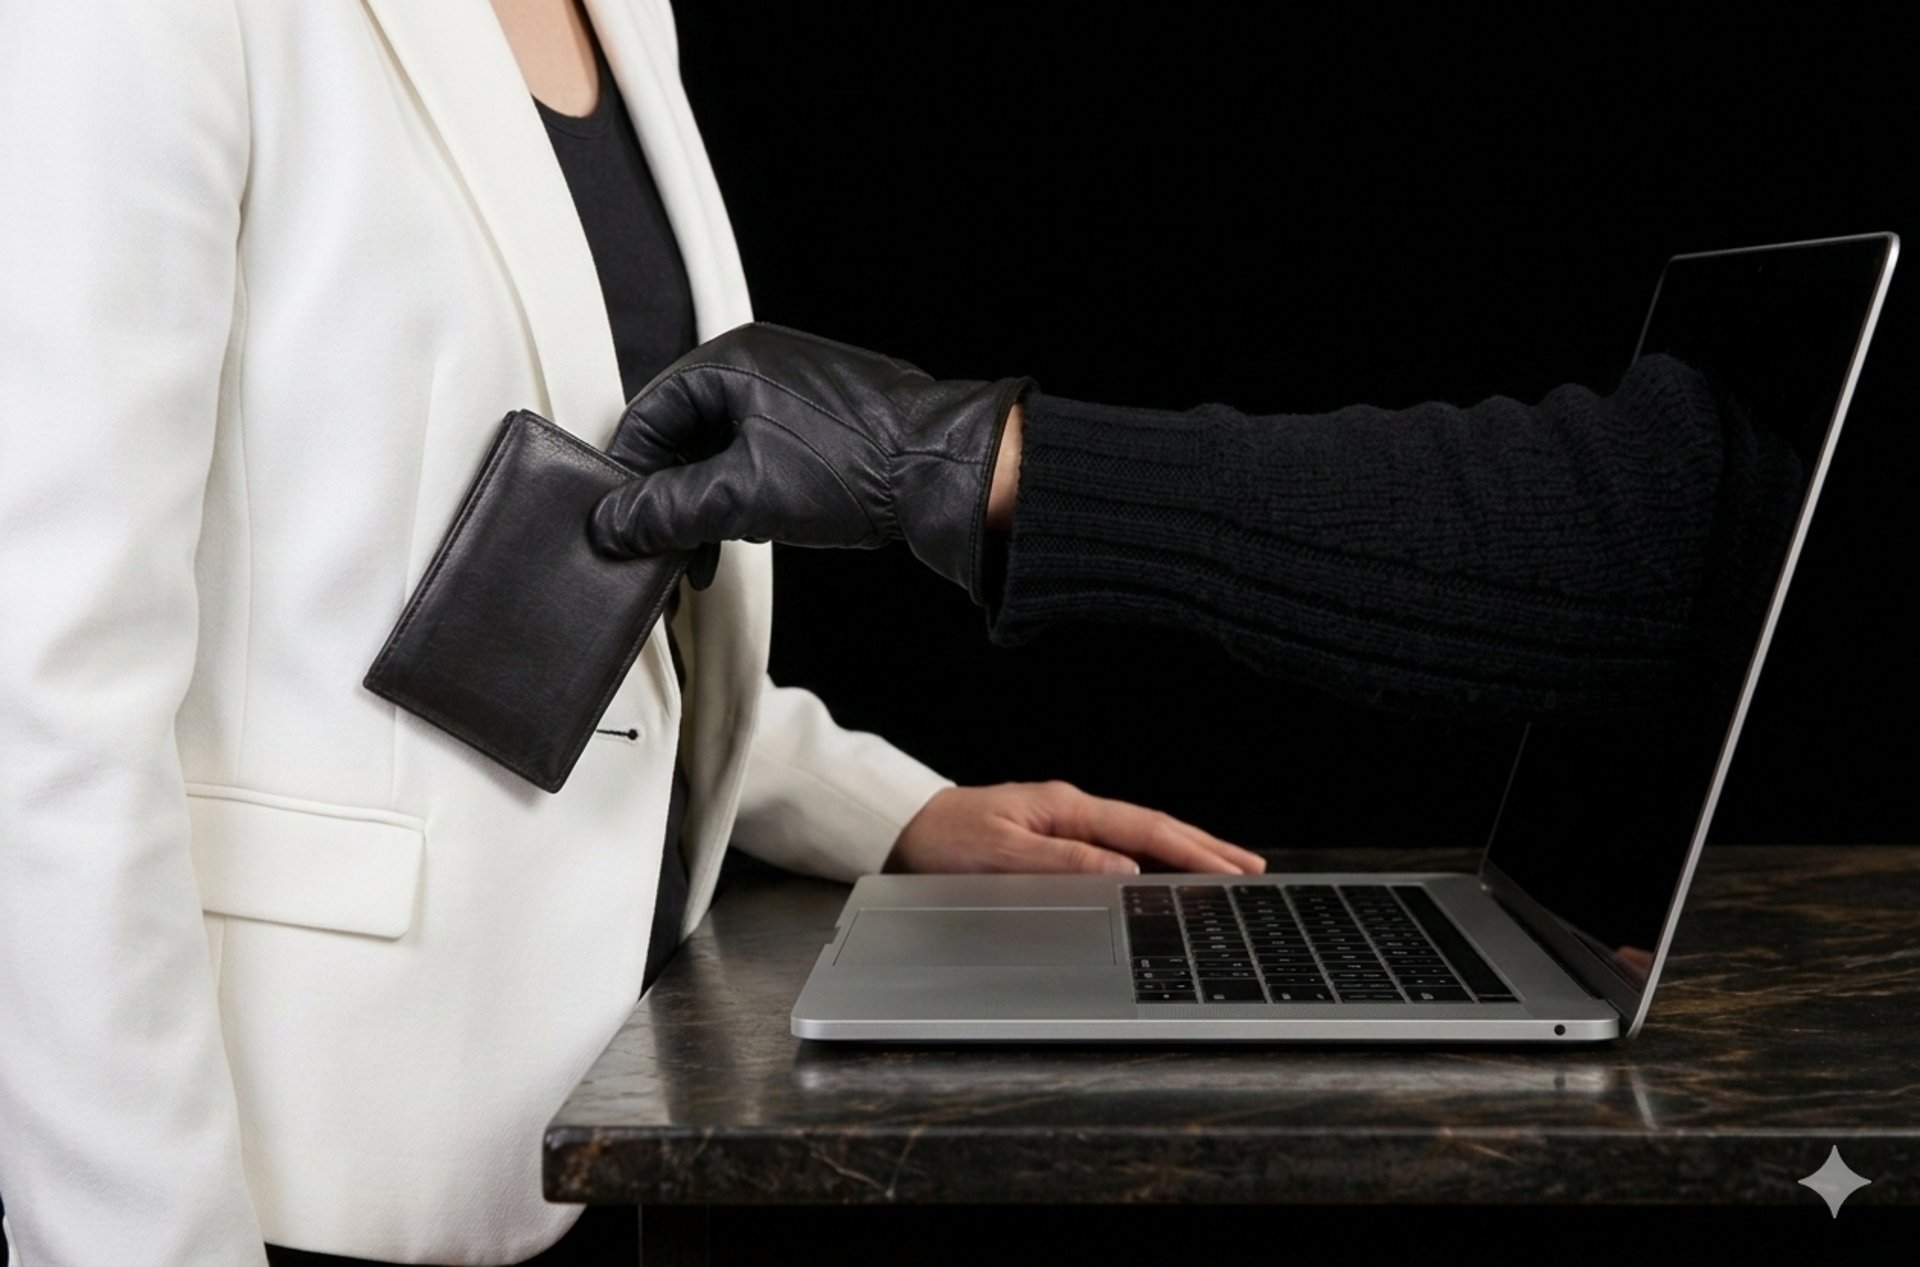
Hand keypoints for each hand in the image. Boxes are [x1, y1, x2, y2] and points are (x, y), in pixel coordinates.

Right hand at [590, 322, 1032, 602]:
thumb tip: (615, 523)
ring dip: (708, 503)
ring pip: (723, 448)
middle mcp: (762, 362)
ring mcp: (796, 388)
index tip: (625, 522)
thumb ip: (668, 509)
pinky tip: (751, 530)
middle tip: (667, 547)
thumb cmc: (857, 464)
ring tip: (708, 553)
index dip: (631, 475)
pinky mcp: (824, 419)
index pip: (649, 414)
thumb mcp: (742, 495)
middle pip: (684, 433)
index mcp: (732, 360)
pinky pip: (762, 452)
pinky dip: (746, 492)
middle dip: (671, 498)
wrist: (942, 470)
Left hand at [887, 782, 1265, 875]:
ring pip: (1139, 834)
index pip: (1144, 830)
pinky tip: (1166, 868)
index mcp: (1065, 808)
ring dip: (1184, 850)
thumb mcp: (1001, 856)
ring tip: (1225, 867)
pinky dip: (1152, 854)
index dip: (1192, 852)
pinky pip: (1117, 842)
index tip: (1231, 869)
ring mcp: (1064, 819)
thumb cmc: (944, 842)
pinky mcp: (1053, 833)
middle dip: (1204, 847)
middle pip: (1152, 827)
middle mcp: (1070, 809)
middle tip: (1250, 867)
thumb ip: (1064, 862)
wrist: (902, 827)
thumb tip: (1124, 867)